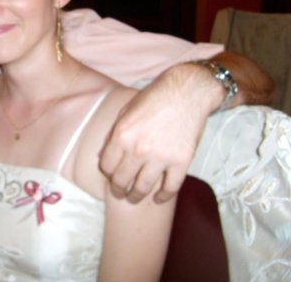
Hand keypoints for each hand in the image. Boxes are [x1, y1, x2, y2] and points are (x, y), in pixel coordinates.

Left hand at [99, 63, 222, 202]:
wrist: (187, 92)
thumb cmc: (154, 98)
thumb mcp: (126, 111)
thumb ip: (114, 134)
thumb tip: (103, 157)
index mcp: (122, 135)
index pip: (106, 166)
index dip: (107, 173)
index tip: (111, 175)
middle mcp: (138, 149)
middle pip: (122, 180)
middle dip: (118, 190)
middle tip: (120, 193)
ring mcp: (161, 157)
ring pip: (143, 188)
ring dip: (136, 196)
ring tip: (134, 198)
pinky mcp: (181, 161)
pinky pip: (170, 187)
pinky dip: (163, 196)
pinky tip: (159, 198)